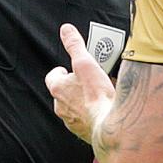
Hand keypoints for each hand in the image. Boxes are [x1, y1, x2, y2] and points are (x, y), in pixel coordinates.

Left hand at [45, 22, 114, 143]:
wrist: (111, 125)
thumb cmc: (97, 95)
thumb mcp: (85, 63)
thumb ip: (75, 45)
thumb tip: (66, 30)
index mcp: (58, 89)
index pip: (52, 77)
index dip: (61, 72)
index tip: (69, 69)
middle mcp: (61, 107)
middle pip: (63, 93)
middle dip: (74, 86)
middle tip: (88, 80)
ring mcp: (71, 121)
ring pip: (73, 108)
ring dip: (82, 102)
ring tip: (99, 95)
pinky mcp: (83, 132)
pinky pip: (84, 121)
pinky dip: (91, 116)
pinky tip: (104, 110)